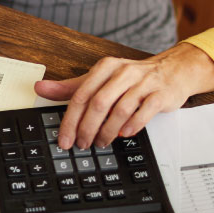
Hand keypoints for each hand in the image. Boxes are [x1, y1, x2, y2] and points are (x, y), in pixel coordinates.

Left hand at [35, 43, 213, 149]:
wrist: (172, 71)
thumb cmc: (133, 78)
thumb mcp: (101, 79)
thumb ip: (71, 87)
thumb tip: (41, 88)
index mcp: (105, 67)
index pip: (81, 94)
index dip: (70, 120)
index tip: (64, 138)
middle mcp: (123, 72)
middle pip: (98, 103)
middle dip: (87, 128)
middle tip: (81, 144)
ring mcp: (143, 83)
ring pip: (119, 110)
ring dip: (107, 131)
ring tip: (101, 143)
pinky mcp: (159, 94)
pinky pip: (143, 112)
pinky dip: (132, 126)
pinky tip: (124, 135)